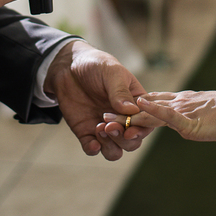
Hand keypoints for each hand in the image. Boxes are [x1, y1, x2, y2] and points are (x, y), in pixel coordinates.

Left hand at [46, 41, 151, 160]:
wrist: (68, 66)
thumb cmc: (96, 65)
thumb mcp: (111, 72)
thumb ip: (120, 92)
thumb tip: (131, 111)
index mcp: (135, 104)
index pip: (146, 122)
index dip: (141, 129)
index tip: (130, 130)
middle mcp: (123, 119)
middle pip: (132, 141)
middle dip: (123, 139)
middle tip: (110, 126)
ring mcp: (105, 127)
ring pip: (116, 150)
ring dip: (110, 146)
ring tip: (99, 128)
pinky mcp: (87, 132)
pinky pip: (93, 148)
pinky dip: (94, 149)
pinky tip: (92, 143)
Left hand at [107, 90, 215, 142]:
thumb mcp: (204, 115)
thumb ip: (191, 117)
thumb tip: (186, 123)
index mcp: (180, 103)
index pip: (152, 104)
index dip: (133, 108)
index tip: (116, 110)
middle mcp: (176, 105)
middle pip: (144, 109)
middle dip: (122, 114)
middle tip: (101, 117)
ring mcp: (180, 112)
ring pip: (149, 114)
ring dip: (127, 117)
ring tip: (108, 118)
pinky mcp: (188, 122)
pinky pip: (167, 116)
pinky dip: (153, 112)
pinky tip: (140, 110)